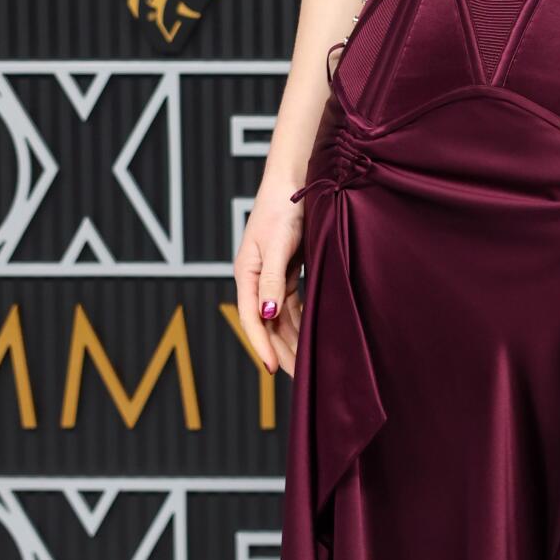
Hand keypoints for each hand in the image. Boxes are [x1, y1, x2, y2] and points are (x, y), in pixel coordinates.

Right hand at [235, 189, 305, 376]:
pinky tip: (312, 337)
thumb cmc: (283, 208)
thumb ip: (272, 280)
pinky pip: (293, 305)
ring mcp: (273, 277)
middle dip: (280, 350)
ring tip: (307, 365)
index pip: (253, 319)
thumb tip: (267, 313)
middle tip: (299, 378)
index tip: (272, 370)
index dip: (261, 345)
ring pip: (281, 318)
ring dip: (292, 340)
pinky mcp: (288, 272)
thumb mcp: (277, 244)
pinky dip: (301, 322)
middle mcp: (257, 280)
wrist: (294, 182)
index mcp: (247, 274)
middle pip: (267, 324)